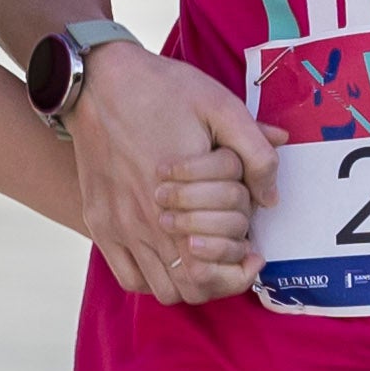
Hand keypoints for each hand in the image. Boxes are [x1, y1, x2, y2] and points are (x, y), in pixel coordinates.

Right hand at [69, 44, 278, 306]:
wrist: (98, 81)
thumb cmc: (163, 91)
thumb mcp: (221, 106)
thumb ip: (255, 150)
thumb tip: (271, 195)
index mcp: (182, 201)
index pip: (211, 273)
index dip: (239, 273)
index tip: (253, 253)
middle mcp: (147, 224)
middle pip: (188, 289)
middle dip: (217, 281)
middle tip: (231, 256)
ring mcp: (118, 227)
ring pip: (159, 289)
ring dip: (186, 281)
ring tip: (202, 257)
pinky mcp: (99, 223)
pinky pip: (128, 276)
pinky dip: (151, 277)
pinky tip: (167, 254)